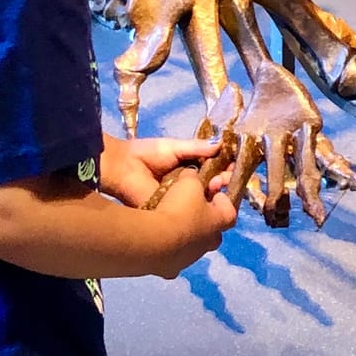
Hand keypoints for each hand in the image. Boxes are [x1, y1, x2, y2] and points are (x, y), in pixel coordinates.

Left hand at [98, 133, 222, 208]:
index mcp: (188, 169)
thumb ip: (197, 148)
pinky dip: (199, 206)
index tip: (233, 165)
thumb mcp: (175, 147)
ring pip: (202, 200)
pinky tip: (207, 200)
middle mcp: (186, 186)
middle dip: (222, 181)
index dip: (223, 168)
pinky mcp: (171, 212)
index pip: (212, 170)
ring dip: (213, 194)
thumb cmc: (146, 154)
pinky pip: (189, 211)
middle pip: (210, 187)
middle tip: (226, 177)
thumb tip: (221, 144)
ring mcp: (179, 201)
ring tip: (217, 186)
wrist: (122, 167)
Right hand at [146, 167, 237, 277]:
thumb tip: (191, 175)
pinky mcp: (171, 269)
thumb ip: (193, 178)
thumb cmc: (179, 209)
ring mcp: (191, 258)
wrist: (154, 242)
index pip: (230, 209)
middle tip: (192, 208)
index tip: (213, 191)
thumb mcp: (189, 183)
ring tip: (171, 224)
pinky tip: (157, 241)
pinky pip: (172, 258)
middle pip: (213, 230)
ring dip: (186, 235)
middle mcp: (209, 243)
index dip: (222, 199)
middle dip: (205, 220)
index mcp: (220, 221)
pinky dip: (167, 250)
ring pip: (193, 245)